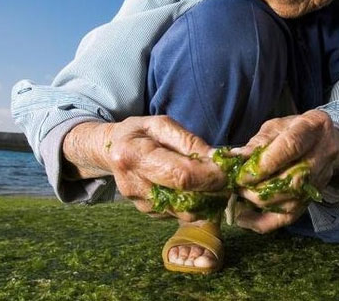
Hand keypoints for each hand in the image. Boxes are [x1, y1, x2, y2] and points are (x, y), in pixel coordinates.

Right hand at [64, 116, 225, 220]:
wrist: (111, 150)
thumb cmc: (140, 133)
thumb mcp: (162, 125)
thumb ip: (189, 142)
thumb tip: (218, 159)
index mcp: (135, 156)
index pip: (181, 175)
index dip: (209, 176)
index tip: (227, 171)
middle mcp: (133, 185)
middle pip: (185, 199)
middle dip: (212, 191)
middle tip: (226, 179)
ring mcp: (139, 203)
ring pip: (185, 212)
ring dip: (205, 200)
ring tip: (211, 182)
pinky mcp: (147, 213)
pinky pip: (178, 213)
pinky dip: (192, 203)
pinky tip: (193, 188)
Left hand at [230, 110, 338, 232]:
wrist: (324, 140)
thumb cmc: (294, 130)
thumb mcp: (276, 127)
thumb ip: (257, 142)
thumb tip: (235, 158)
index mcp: (312, 126)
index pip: (290, 147)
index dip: (264, 164)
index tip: (242, 175)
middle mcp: (323, 153)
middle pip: (293, 180)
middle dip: (260, 188)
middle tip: (237, 187)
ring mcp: (322, 178)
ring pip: (292, 201)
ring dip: (261, 204)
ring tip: (240, 197)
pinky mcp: (314, 196)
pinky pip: (291, 216)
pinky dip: (265, 222)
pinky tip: (244, 219)